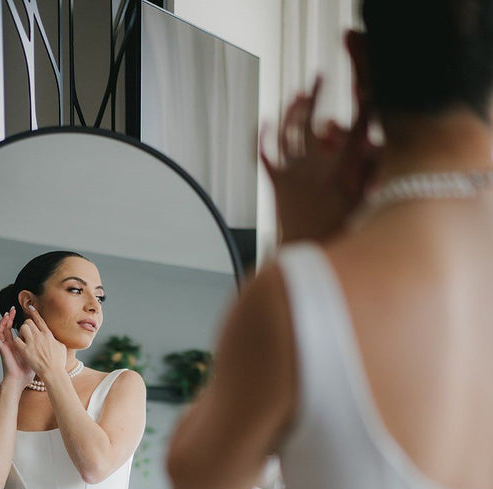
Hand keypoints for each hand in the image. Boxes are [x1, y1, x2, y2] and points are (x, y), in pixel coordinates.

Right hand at [0, 308, 34, 387]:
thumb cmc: (30, 371)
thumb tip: (52, 342)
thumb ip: (42, 348)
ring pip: (1, 330)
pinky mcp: (2, 349)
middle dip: (10, 318)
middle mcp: (11, 344)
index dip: (18, 321)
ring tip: (6, 314)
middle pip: (8, 327)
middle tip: (13, 309)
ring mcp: (6, 346)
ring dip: (3, 321)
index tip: (22, 313)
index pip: (17, 329)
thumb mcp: (38, 355)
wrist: (21, 380)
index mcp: (19, 345)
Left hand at [13, 306, 66, 379]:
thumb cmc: (58, 363)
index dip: (34, 313)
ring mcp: (32, 343)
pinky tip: (20, 345)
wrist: (53, 373)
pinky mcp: (25, 351)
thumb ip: (56, 340)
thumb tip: (54, 337)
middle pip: (28, 322)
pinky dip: (18, 341)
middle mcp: (40, 337)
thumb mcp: (61, 348)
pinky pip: (17, 340)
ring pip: (22, 328)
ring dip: (21, 332)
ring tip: (23, 337)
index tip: (30, 308)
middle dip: (26, 325)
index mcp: (48, 335)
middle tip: (27, 330)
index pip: (40, 320)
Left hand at [260, 76, 377, 242]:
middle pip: (313, 117)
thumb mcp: (365, 204)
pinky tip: (264, 119)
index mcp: (341, 169)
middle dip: (317, 92)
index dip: (364, 103)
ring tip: (299, 93)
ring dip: (292, 108)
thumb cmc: (342, 236)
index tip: (366, 86)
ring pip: (289, 130)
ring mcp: (293, 172)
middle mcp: (314, 165)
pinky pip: (266, 153)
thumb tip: (377, 147)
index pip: (356, 125)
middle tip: (321, 77)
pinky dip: (264, 135)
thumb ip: (372, 173)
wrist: (310, 259)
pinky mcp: (277, 184)